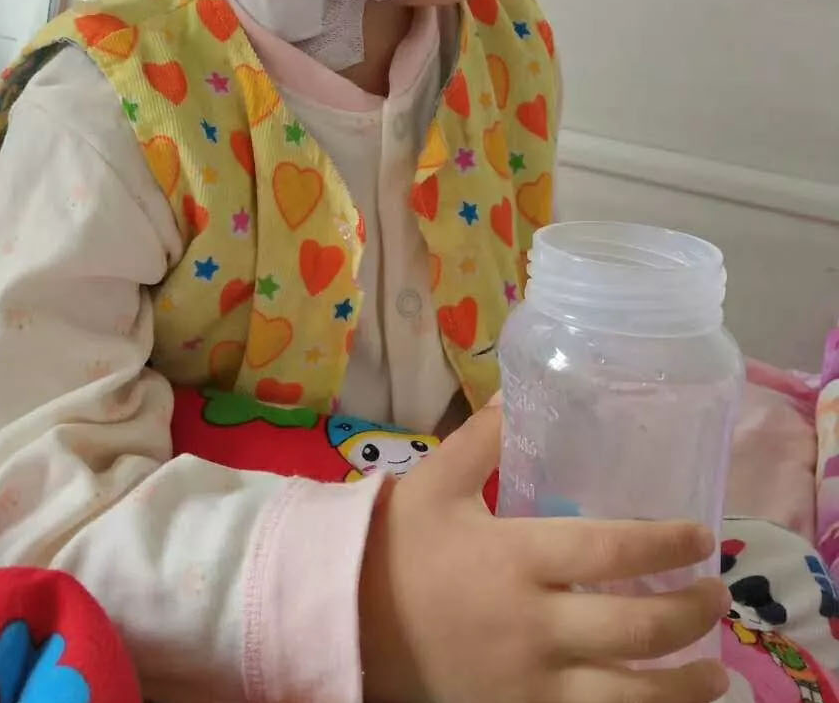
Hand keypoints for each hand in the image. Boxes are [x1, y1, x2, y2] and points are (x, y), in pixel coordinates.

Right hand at [358, 408, 729, 702]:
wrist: (350, 621)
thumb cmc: (398, 547)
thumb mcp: (433, 482)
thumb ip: (481, 439)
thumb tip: (518, 395)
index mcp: (516, 558)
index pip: (612, 549)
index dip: (666, 544)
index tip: (700, 535)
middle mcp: (534, 625)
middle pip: (638, 627)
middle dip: (692, 612)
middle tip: (716, 593)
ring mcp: (531, 682)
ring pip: (631, 698)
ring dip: (685, 685)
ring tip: (713, 670)